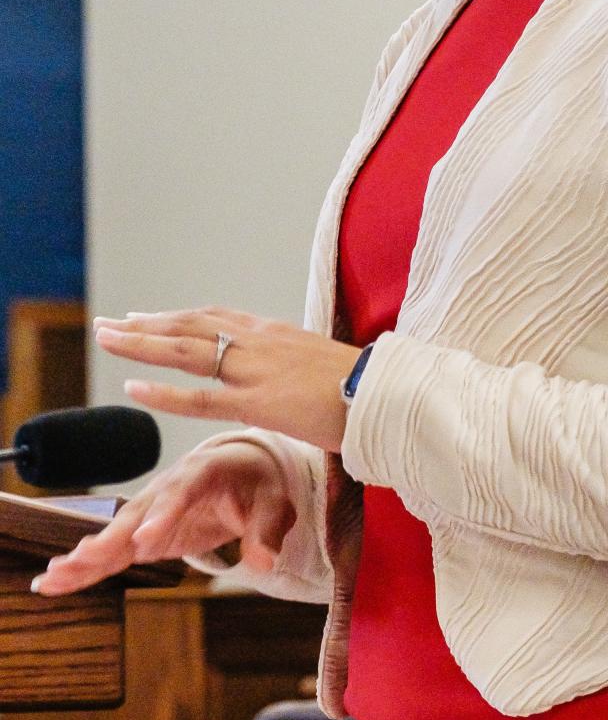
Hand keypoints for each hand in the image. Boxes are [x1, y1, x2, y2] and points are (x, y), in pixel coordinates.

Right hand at [32, 441, 296, 594]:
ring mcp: (152, 509)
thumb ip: (267, 530)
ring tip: (53, 576)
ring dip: (86, 555)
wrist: (242, 467)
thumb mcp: (274, 501)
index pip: (181, 492)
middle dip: (109, 538)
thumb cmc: (258, 481)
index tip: (143, 541)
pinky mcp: (144, 532)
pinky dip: (87, 565)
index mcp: (203, 470)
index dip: (162, 515)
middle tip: (82, 560)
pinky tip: (57, 580)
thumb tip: (263, 562)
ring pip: (116, 533)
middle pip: (136, 512)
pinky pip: (114, 550)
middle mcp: (169, 487)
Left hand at [92, 306, 362, 451]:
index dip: (176, 318)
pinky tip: (133, 386)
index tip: (146, 317)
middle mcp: (259, 343)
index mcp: (274, 333)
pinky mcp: (258, 402)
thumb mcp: (323, 365)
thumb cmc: (365, 387)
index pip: (214, 318)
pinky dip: (163, 392)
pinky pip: (200, 397)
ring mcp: (256, 370)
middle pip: (190, 325)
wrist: (389, 394)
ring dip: (141, 343)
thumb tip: (288, 376)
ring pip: (186, 351)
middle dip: (146, 325)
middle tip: (109, 325)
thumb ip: (295, 367)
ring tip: (106, 338)